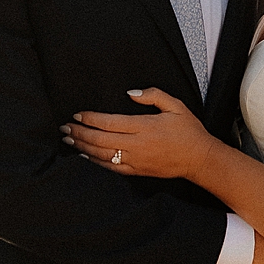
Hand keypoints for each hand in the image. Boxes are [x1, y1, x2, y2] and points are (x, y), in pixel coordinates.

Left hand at [63, 88, 213, 181]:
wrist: (199, 159)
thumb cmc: (188, 131)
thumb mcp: (176, 105)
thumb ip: (153, 95)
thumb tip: (130, 93)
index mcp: (144, 127)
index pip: (109, 122)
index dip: (90, 118)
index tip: (77, 114)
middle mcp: (137, 145)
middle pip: (100, 139)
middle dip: (79, 133)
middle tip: (64, 127)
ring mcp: (135, 160)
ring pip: (101, 154)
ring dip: (82, 147)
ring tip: (68, 140)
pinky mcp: (136, 171)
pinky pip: (111, 167)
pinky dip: (95, 161)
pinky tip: (85, 155)